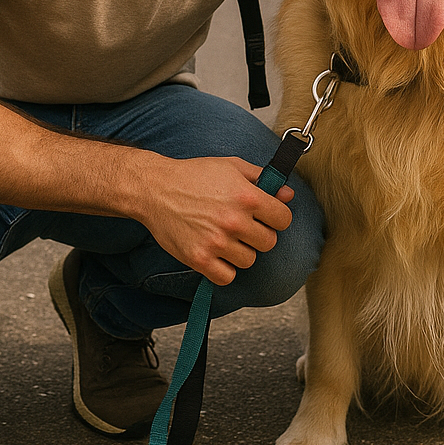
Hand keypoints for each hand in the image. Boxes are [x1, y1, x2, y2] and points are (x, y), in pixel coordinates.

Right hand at [139, 155, 294, 286]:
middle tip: (241, 225)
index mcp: (247, 196)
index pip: (284, 219)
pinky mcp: (200, 259)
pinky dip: (223, 269)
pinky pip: (227, 277)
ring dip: (240, 251)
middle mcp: (235, 221)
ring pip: (249, 260)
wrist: (156, 188)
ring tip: (224, 236)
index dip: (276, 217)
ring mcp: (217, 242)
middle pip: (269, 242)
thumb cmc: (194, 175)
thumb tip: (287, 194)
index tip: (265, 215)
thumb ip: (262, 178)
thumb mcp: (231, 166)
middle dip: (258, 234)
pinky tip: (215, 253)